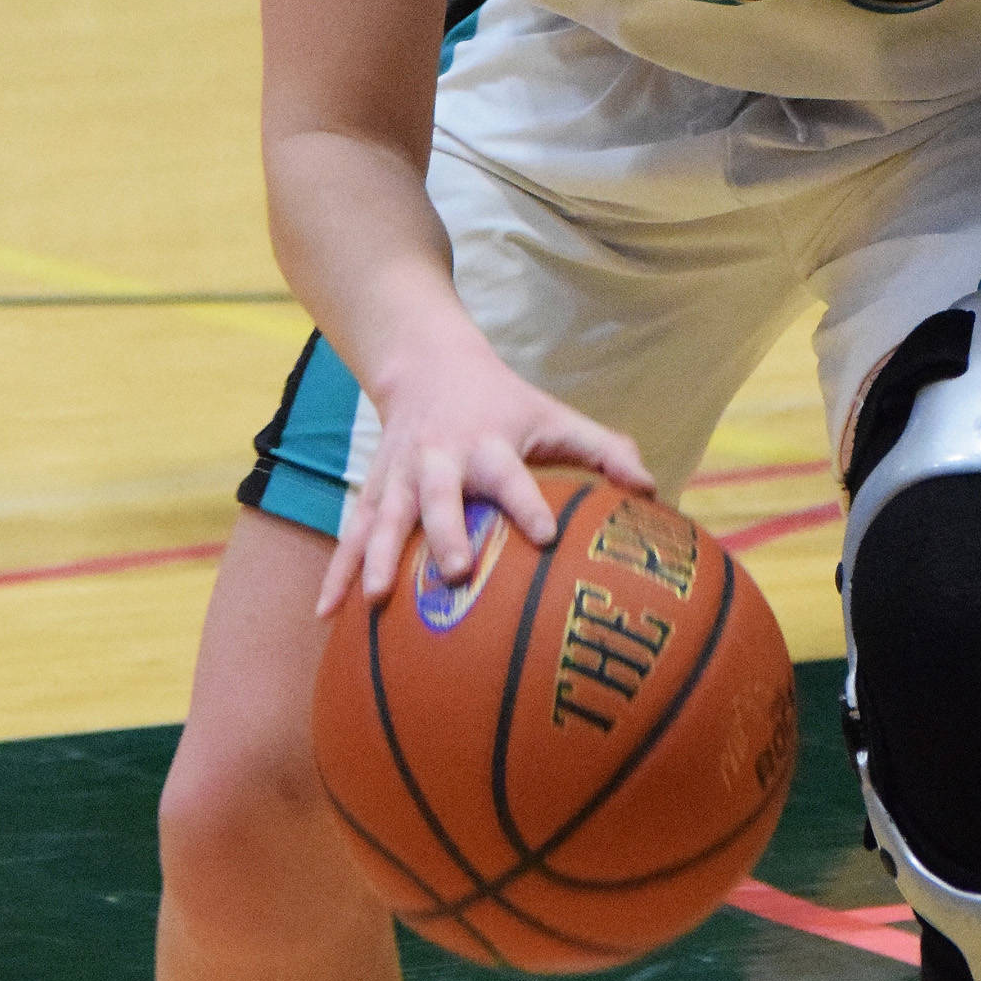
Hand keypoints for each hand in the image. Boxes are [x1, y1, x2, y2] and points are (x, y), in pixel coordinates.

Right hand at [317, 326, 653, 615]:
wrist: (426, 365)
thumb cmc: (504, 404)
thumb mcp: (554, 416)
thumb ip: (604, 450)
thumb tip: (654, 490)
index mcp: (489, 444)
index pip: (511, 474)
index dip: (527, 503)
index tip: (546, 537)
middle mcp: (440, 460)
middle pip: (439, 496)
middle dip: (443, 531)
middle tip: (452, 572)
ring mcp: (400, 476)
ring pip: (384, 517)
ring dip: (376, 558)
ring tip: (373, 602)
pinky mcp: (373, 490)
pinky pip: (351, 534)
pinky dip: (337, 572)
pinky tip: (325, 616)